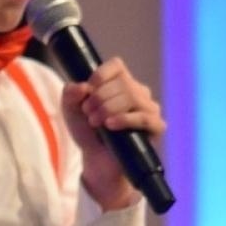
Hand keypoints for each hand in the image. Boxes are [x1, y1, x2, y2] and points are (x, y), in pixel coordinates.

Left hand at [60, 56, 165, 210]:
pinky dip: (125, 119)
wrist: (96, 159)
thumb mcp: (71, 111)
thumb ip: (70, 95)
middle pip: (123, 82)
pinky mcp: (156, 126)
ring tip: (95, 122)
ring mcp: (149, 108)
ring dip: (108, 108)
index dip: (101, 74)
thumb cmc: (87, 131)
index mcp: (119, 82)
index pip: (116, 65)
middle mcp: (137, 92)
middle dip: (99, 98)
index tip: (88, 89)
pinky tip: (110, 125)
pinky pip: (145, 117)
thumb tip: (82, 86)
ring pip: (133, 97)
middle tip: (88, 114)